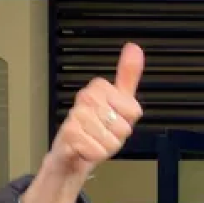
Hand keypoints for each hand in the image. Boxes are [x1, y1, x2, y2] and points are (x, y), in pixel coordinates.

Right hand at [45, 43, 143, 179]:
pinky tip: (85, 149)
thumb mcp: (118, 102)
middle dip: (117, 136)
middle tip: (103, 132)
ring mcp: (75, 115)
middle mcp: (85, 97)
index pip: (133, 110)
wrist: (69, 155)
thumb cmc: (95, 129)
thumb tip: (135, 48)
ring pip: (112, 140)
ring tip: (94, 141)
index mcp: (98, 88)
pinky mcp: (68, 135)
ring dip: (107, 147)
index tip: (114, 118)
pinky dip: (96, 155)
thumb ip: (128, 77)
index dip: (127, 120)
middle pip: (124, 126)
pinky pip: (98, 150)